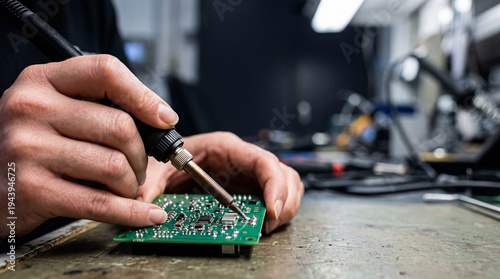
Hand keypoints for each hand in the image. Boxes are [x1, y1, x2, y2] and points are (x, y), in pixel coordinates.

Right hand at [0, 55, 178, 236]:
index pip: (106, 72)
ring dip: (131, 183)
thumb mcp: (55, 108)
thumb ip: (98, 106)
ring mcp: (28, 148)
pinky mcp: (31, 189)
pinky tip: (149, 215)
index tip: (165, 118)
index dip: (144, 96)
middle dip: (141, 154)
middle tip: (136, 166)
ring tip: (122, 186)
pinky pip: (100, 202)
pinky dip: (133, 212)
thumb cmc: (32, 142)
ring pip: (115, 166)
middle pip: (120, 126)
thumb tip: (161, 120)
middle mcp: (31, 108)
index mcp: (42, 80)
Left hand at [136, 132, 303, 233]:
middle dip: (282, 201)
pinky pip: (276, 197)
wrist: (165, 157)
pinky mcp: (249, 188)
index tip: (270, 210)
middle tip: (267, 224)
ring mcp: (248, 175)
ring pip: (286, 186)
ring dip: (283, 208)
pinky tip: (262, 223)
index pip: (263, 161)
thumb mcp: (156, 169)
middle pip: (283, 175)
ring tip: (265, 226)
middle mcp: (242, 160)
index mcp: (225, 147)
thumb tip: (146, 212)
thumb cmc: (167, 155)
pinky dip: (276, 212)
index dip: (274, 185)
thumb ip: (149, 187)